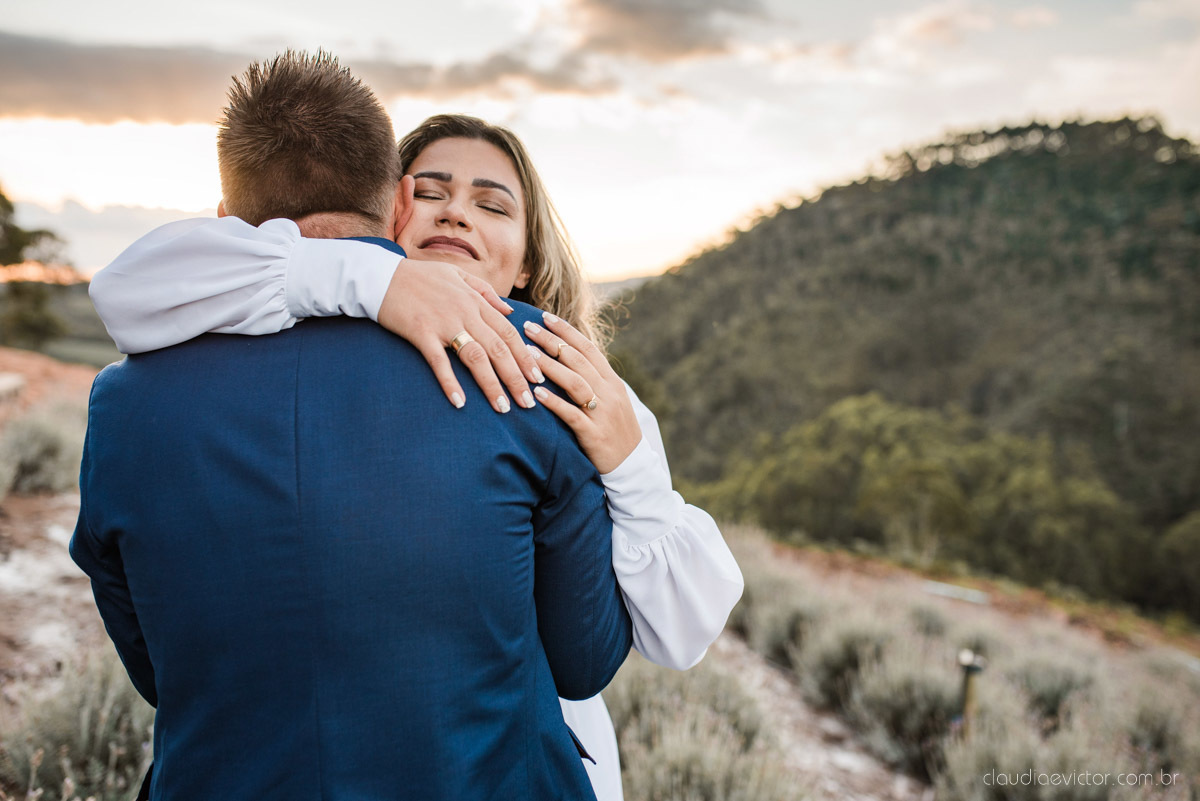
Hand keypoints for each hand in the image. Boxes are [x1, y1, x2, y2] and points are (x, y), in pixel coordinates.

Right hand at [377, 259, 543, 412]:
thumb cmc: (420, 277)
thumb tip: (509, 311)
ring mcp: (443, 322)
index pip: (509, 333)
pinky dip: (450, 382)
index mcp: (475, 300)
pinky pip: (439, 361)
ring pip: (476, 357)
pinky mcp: (421, 332)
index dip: (525, 357)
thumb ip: (485, 292)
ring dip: (491, 385)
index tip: (538, 378)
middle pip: (498, 349)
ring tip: (502, 408)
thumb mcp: (457, 275)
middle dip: (516, 378)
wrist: (379, 275)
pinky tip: (460, 402)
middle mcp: (464, 311)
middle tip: (528, 403)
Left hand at [524, 312, 641, 473]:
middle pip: (577, 360)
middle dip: (551, 341)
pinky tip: (538, 394)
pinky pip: (572, 415)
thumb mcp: (610, 401)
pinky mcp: (594, 434)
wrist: (632, 466)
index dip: (566, 331)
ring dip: (550, 366)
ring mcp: (603, 413)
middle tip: (527, 328)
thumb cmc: (614, 431)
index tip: (545, 317)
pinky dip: (555, 403)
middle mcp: (609, 392)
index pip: (587, 348)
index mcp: (612, 381)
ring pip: (575, 382)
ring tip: (527, 355)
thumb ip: (593, 380)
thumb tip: (569, 358)